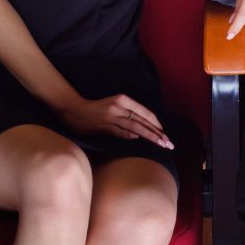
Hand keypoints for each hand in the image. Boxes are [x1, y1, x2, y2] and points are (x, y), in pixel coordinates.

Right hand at [58, 94, 173, 149]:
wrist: (75, 111)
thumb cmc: (97, 108)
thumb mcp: (114, 105)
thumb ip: (128, 115)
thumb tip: (140, 133)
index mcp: (123, 99)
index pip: (145, 113)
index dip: (156, 123)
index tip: (165, 133)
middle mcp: (119, 107)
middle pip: (142, 121)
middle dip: (157, 133)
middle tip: (169, 143)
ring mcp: (112, 117)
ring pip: (135, 127)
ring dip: (149, 137)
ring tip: (160, 144)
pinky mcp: (104, 126)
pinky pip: (121, 132)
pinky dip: (130, 136)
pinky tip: (139, 140)